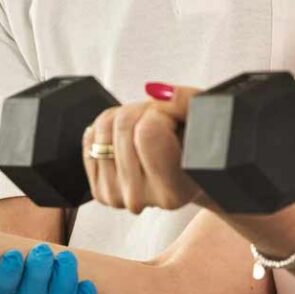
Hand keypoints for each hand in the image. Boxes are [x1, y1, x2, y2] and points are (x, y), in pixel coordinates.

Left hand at [85, 83, 199, 212]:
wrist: (187, 177)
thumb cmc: (198, 147)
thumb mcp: (205, 119)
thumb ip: (188, 102)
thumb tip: (161, 93)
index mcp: (173, 190)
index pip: (148, 133)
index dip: (161, 112)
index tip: (175, 118)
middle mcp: (142, 200)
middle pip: (123, 126)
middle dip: (143, 111)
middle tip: (162, 121)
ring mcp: (116, 197)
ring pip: (103, 128)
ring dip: (125, 116)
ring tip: (148, 128)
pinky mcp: (99, 192)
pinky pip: (90, 139)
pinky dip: (107, 128)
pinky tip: (129, 138)